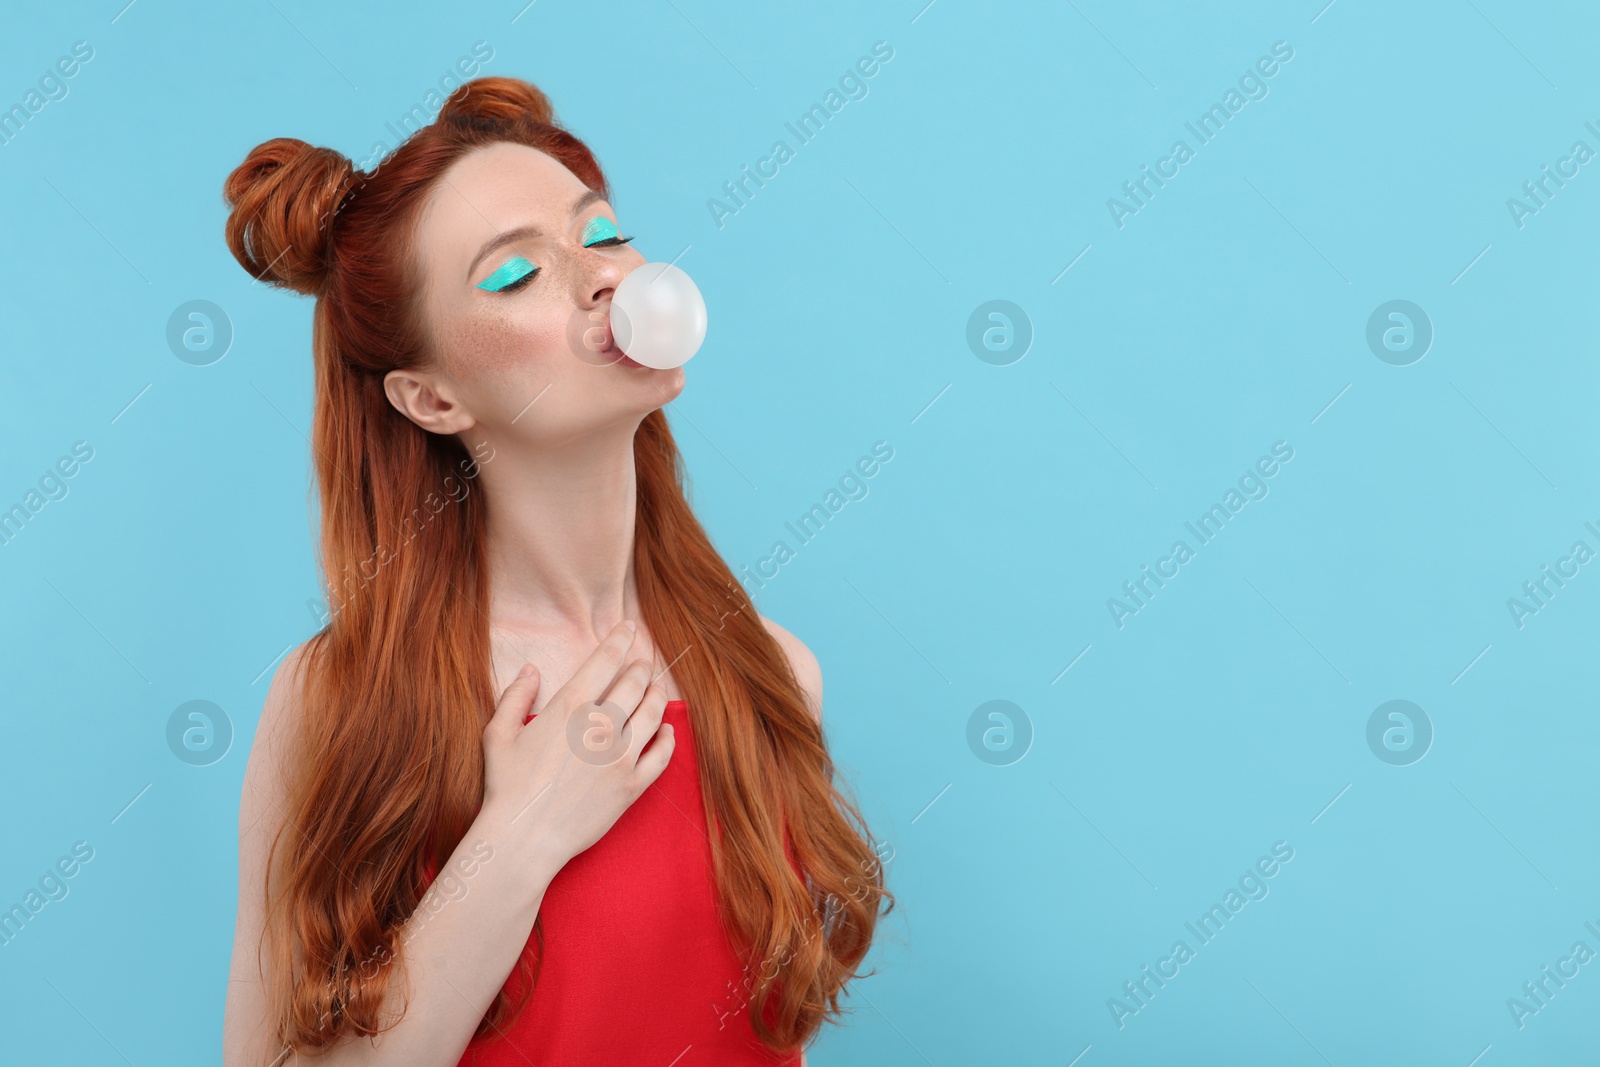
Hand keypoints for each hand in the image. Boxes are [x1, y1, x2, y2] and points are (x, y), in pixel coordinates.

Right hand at [478, 621, 674, 870]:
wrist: (524, 838)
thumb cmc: (506, 786)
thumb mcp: (498, 734)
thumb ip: (516, 696)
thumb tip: (532, 669)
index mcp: (569, 707)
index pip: (605, 661)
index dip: (620, 639)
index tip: (629, 628)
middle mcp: (601, 726)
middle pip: (634, 683)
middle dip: (641, 667)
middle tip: (643, 662)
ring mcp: (621, 757)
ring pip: (653, 713)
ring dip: (657, 695)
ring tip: (656, 688)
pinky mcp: (632, 786)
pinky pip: (662, 755)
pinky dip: (669, 737)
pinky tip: (667, 730)